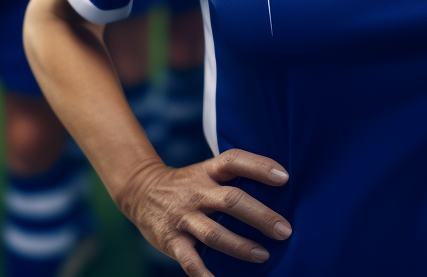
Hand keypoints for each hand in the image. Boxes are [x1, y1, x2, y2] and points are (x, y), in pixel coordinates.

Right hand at [119, 149, 291, 275]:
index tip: (284, 177)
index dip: (259, 166)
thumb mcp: (207, 171)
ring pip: (215, 233)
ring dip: (241, 246)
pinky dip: (205, 274)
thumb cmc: (189, 183)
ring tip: (263, 255)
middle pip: (231, 200)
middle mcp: (197, 191)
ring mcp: (184, 217)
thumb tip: (276, 190)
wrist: (142, 191)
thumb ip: (232, 179)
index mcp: (209, 171)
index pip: (235, 160)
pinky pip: (190, 260)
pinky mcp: (171, 240)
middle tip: (284, 230)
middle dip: (260, 216)